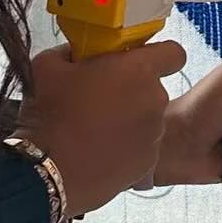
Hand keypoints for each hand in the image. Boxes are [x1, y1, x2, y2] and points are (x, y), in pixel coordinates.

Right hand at [15, 40, 185, 215]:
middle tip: (99, 98)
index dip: (159, 56)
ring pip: (147, 120)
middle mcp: (155, 100)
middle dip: (132, 90)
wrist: (47, 171)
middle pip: (153, 89)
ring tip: (95, 130)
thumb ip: (72, 51)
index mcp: (138, 70)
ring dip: (128, 120)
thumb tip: (78, 53)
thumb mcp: (48, 66)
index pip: (174, 53)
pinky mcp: (148, 163)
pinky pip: (142, 147)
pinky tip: (98, 152)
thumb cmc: (49, 113)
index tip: (135, 62)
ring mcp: (154, 134)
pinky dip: (126, 148)